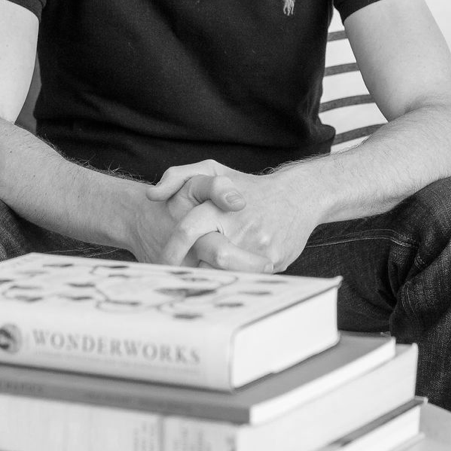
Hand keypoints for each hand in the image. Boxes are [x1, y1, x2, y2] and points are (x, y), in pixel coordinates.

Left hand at [124, 170, 269, 272]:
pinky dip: (234, 279)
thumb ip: (178, 176)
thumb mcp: (211, 171)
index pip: (187, 230)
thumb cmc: (246, 185)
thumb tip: (152, 195)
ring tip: (207, 272)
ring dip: (214, 276)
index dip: (171, 251)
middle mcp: (241, 227)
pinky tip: (228, 274)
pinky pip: (247, 279)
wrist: (297, 196)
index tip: (164, 263)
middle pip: (210, 258)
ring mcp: (260, 246)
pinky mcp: (275, 261)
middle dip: (194, 269)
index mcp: (220, 206)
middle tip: (184, 275)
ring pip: (226, 274)